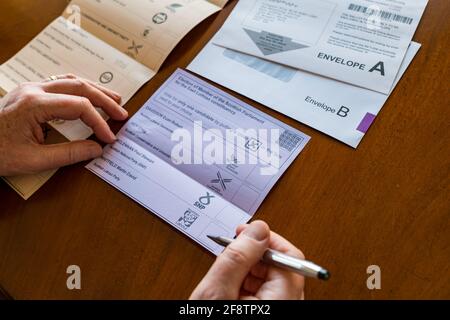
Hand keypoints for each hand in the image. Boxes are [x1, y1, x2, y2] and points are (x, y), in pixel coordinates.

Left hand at [0, 74, 126, 175]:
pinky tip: (89, 95)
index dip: (99, 122)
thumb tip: (97, 149)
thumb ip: (69, 154)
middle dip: (104, 100)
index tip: (110, 138)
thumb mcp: (33, 160)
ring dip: (95, 90)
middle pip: (79, 86)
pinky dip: (80, 90)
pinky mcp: (30, 93)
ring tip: (114, 99)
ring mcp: (31, 88)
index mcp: (34, 104)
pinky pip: (61, 84)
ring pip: (71, 81)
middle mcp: (34, 90)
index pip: (79, 106)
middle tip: (122, 113)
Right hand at [190, 220, 304, 299]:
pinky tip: (230, 288)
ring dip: (248, 270)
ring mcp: (280, 308)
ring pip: (271, 279)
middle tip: (230, 252)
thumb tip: (258, 228)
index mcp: (282, 298)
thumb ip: (238, 258)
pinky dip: (247, 285)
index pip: (289, 256)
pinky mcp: (270, 311)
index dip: (265, 239)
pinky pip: (265, 293)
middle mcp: (288, 303)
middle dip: (253, 255)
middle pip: (280, 266)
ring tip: (226, 274)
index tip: (245, 232)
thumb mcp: (217, 291)